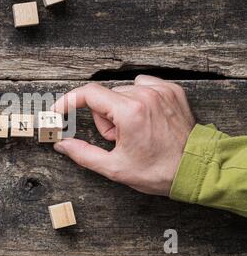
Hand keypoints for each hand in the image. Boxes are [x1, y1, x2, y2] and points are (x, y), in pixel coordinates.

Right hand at [52, 75, 195, 195]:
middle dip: (105, 118)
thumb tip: (62, 144)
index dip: (69, 101)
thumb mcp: (115, 168)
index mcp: (130, 113)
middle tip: (119, 138)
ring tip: (136, 130)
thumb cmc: (159, 171)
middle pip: (105, 97)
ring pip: (122, 91)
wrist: (195, 169)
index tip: (59, 109)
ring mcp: (161, 90)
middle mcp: (145, 95)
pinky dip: (137, 100)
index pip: (89, 94)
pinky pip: (142, 85)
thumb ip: (83, 154)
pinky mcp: (172, 90)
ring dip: (121, 109)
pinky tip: (145, 117)